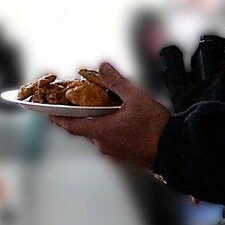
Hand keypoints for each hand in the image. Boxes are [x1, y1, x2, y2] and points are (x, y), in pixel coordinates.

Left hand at [50, 62, 171, 169]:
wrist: (174, 149)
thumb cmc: (155, 128)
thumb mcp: (135, 97)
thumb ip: (116, 82)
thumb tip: (104, 68)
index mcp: (101, 131)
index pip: (71, 126)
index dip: (59, 119)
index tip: (50, 114)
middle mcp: (104, 145)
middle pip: (86, 129)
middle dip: (84, 116)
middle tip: (85, 104)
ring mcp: (114, 153)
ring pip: (100, 135)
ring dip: (100, 123)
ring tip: (110, 109)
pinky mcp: (124, 157)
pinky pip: (111, 141)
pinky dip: (111, 131)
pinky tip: (123, 121)